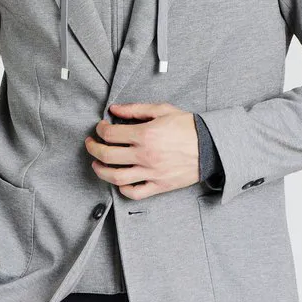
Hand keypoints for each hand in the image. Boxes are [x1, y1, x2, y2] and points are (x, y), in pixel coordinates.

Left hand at [84, 101, 198, 198]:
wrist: (210, 146)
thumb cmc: (187, 126)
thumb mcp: (162, 110)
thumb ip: (135, 109)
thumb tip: (114, 109)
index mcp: (145, 134)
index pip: (111, 134)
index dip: (100, 130)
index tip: (100, 128)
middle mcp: (145, 155)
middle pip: (107, 156)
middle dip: (93, 149)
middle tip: (91, 144)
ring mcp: (151, 172)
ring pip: (116, 177)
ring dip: (101, 171)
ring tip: (97, 164)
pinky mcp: (159, 185)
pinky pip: (135, 193)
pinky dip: (122, 189)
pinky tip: (119, 181)